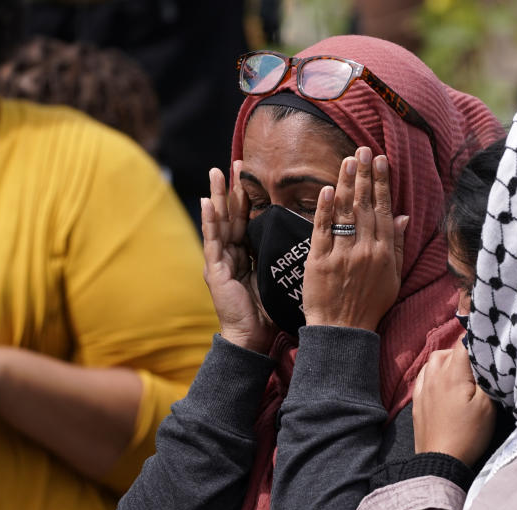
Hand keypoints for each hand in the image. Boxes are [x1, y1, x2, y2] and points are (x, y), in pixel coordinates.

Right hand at [202, 162, 275, 352]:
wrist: (254, 338)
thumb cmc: (271, 312)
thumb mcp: (281, 279)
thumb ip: (287, 260)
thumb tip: (311, 241)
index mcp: (248, 256)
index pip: (248, 221)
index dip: (249, 199)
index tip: (254, 176)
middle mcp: (232, 256)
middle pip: (232, 216)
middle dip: (232, 190)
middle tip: (235, 164)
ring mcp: (220, 262)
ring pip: (220, 223)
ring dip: (217, 197)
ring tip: (217, 173)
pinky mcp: (214, 271)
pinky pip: (212, 241)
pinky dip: (209, 221)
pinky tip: (206, 202)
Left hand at [302, 147, 408, 330]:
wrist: (343, 330)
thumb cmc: (370, 305)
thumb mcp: (393, 278)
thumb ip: (398, 246)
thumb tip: (404, 217)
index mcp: (385, 253)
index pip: (384, 211)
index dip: (382, 184)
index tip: (381, 161)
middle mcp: (366, 250)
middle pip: (365, 206)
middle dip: (365, 175)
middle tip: (363, 150)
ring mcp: (342, 255)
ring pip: (345, 213)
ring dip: (346, 184)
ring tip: (348, 160)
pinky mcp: (320, 262)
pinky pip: (323, 231)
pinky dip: (324, 210)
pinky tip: (326, 189)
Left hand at [413, 339, 495, 466]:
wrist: (441, 461)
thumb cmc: (468, 434)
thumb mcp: (488, 406)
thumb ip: (488, 377)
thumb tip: (488, 359)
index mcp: (453, 373)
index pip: (463, 343)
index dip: (476, 340)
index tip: (487, 345)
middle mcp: (434, 375)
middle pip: (448, 351)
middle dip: (463, 351)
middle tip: (478, 363)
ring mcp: (423, 388)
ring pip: (433, 361)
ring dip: (447, 360)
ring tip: (461, 371)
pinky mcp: (417, 401)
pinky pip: (423, 376)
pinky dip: (434, 372)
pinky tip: (441, 381)